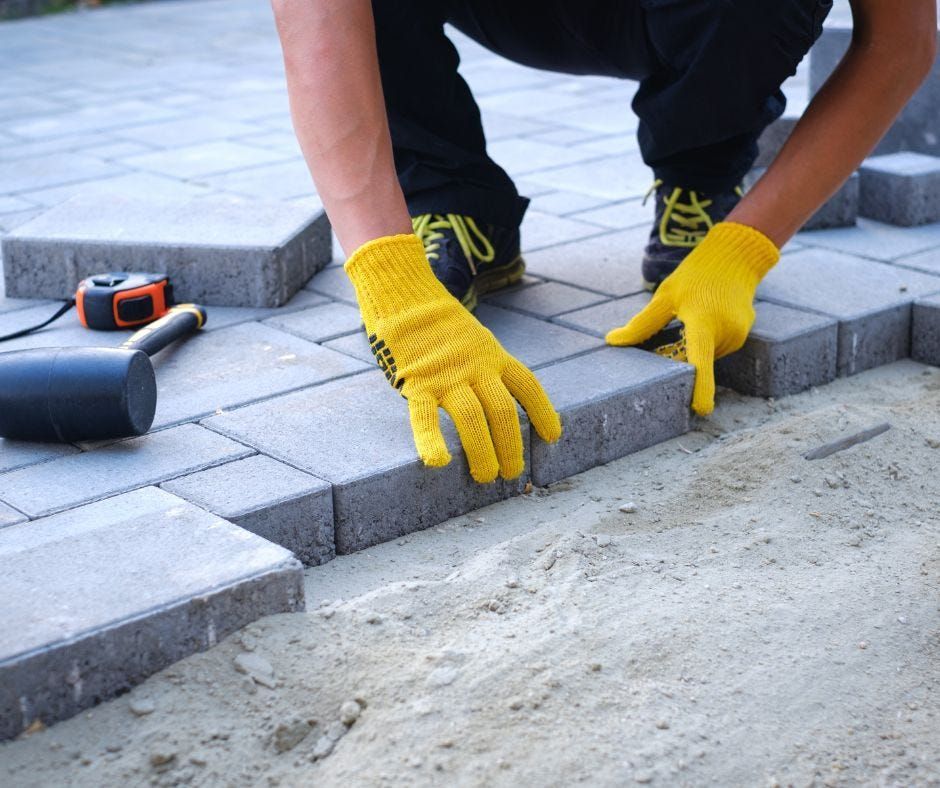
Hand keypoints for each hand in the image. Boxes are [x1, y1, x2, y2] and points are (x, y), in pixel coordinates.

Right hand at [345, 234, 561, 481]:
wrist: (403, 295)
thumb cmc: (436, 323)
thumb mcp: (474, 337)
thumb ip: (483, 364)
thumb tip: (492, 394)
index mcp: (493, 355)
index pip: (528, 386)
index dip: (543, 413)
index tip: (552, 437)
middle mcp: (476, 367)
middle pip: (503, 412)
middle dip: (511, 447)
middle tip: (511, 473)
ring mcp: (447, 376)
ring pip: (472, 420)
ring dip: (483, 453)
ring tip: (486, 477)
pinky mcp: (416, 382)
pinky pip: (425, 417)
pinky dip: (431, 440)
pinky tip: (439, 463)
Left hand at [605, 222, 778, 414]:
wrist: (734, 258)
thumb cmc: (695, 275)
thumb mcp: (665, 295)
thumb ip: (642, 323)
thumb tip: (613, 340)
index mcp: (703, 321)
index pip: (701, 360)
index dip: (701, 387)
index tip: (702, 409)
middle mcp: (725, 332)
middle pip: (696, 360)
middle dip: (679, 355)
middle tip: (674, 326)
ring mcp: (738, 335)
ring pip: (707, 356)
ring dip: (694, 347)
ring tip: (693, 315)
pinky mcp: (743, 335)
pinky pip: (717, 348)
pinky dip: (706, 341)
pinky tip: (705, 317)